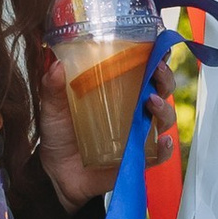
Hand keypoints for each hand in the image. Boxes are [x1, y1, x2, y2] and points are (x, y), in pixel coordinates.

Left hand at [37, 52, 180, 205]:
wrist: (56, 173)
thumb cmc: (60, 134)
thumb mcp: (53, 108)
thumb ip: (52, 87)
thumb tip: (56, 64)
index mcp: (118, 90)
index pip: (143, 69)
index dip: (156, 56)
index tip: (158, 46)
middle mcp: (133, 109)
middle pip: (161, 89)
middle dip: (164, 77)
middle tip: (156, 69)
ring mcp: (138, 134)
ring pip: (164, 118)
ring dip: (164, 108)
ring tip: (151, 102)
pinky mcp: (138, 158)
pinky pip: (159, 154)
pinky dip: (165, 148)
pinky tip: (162, 142)